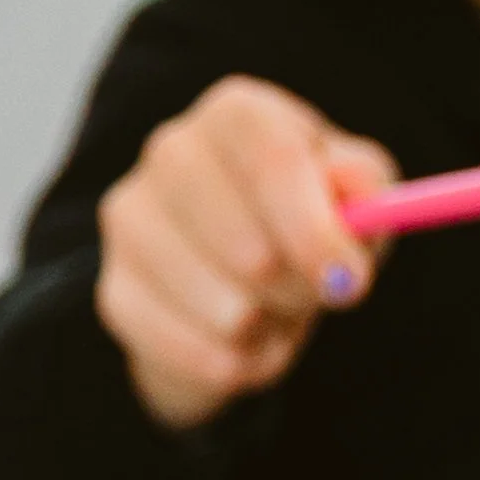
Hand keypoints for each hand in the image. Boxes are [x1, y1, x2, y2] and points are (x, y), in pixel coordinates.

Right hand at [95, 77, 397, 430]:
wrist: (245, 281)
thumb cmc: (307, 222)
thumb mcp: (355, 197)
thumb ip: (365, 187)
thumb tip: (357, 190)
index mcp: (239, 115)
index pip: (272, 159)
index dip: (314, 228)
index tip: (347, 281)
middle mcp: (173, 152)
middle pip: (246, 243)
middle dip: (298, 288)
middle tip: (319, 296)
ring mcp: (131, 218)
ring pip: (220, 305)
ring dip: (268, 328)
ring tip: (276, 312)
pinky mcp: (114, 288)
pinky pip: (187, 349)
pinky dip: (233, 364)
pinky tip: (244, 344)